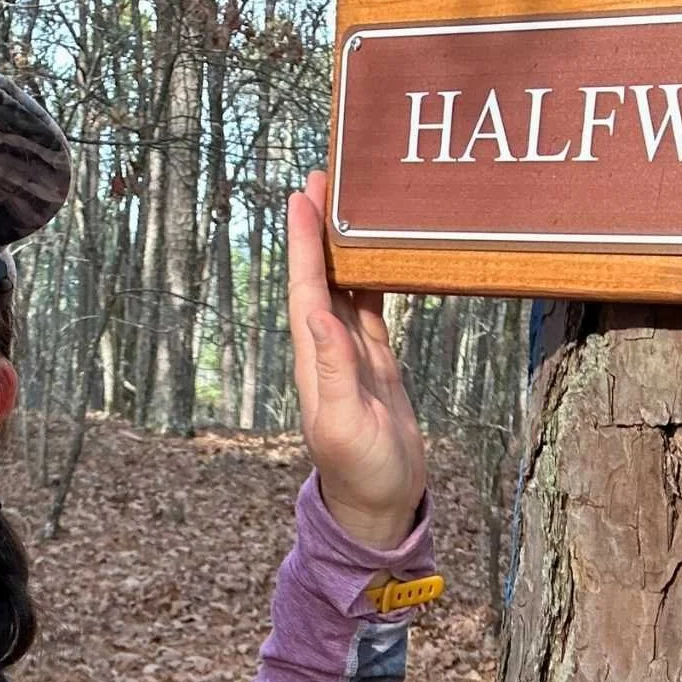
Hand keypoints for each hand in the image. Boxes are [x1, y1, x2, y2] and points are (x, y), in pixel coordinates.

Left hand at [286, 169, 427, 549]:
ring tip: (349, 202)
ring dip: (343, 246)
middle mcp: (327, 349)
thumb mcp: (344, 424)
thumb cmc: (361, 472)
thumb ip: (334, 372)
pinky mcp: (376, 364)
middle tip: (324, 176)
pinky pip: (371, 308)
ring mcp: (351, 355)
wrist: (379, 504)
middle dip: (318, 228)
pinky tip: (378, 255)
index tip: (302, 196)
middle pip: (319, 276)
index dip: (301, 243)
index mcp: (315, 360)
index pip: (304, 289)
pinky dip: (372, 278)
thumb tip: (319, 315)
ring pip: (343, 285)